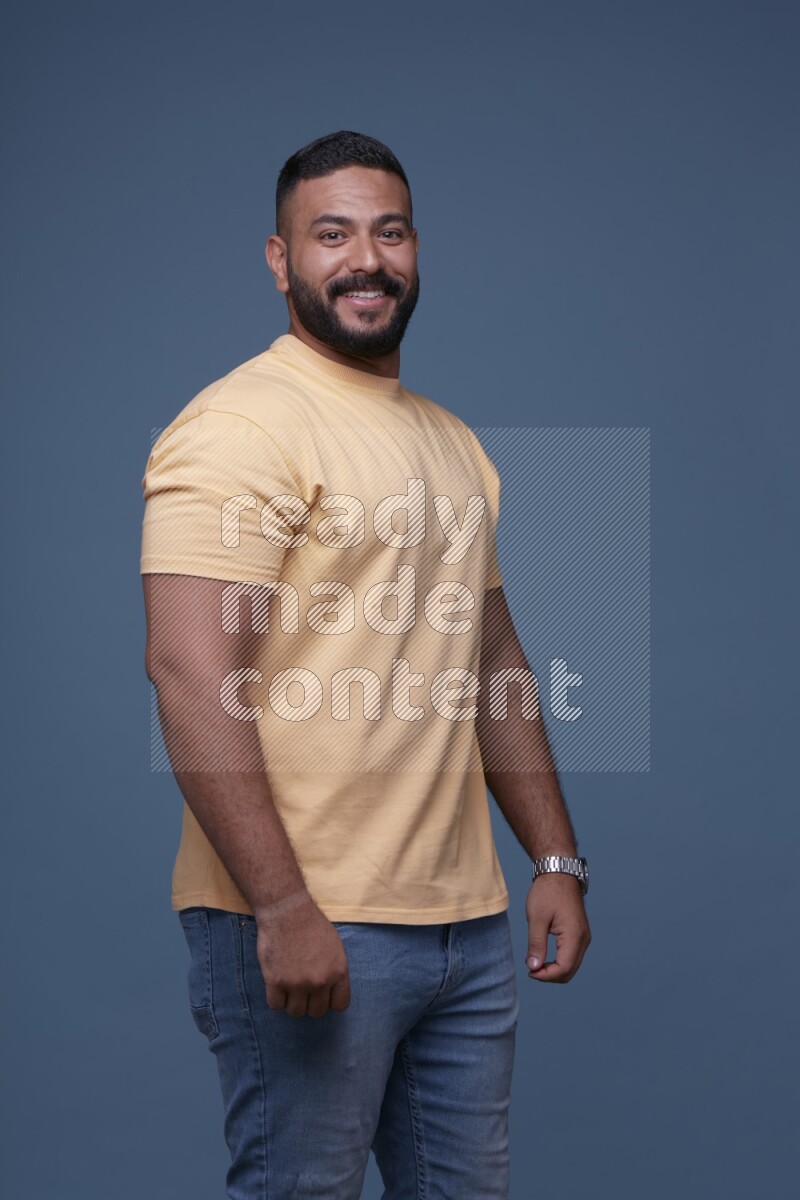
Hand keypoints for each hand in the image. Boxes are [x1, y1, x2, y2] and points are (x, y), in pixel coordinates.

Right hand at [255, 897, 350, 1017]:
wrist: (287, 911)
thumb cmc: (311, 925)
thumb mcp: (335, 947)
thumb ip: (335, 971)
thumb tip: (331, 990)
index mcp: (338, 972)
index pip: (340, 1005)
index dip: (330, 1001)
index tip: (322, 994)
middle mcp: (320, 981)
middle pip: (317, 1012)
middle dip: (310, 1002)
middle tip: (302, 989)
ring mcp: (297, 983)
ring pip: (296, 1012)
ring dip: (292, 1002)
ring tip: (289, 986)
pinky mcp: (275, 982)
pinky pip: (276, 1005)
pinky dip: (276, 999)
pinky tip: (277, 985)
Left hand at [525, 874, 590, 982]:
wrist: (559, 871)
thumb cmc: (547, 891)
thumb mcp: (537, 918)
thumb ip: (536, 944)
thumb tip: (534, 968)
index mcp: (574, 936)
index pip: (564, 969)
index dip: (546, 976)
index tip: (529, 972)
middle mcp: (584, 939)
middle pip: (570, 971)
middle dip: (550, 975)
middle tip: (530, 969)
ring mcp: (584, 936)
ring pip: (572, 965)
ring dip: (555, 969)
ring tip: (535, 962)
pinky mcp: (580, 933)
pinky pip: (572, 955)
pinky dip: (559, 961)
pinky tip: (543, 955)